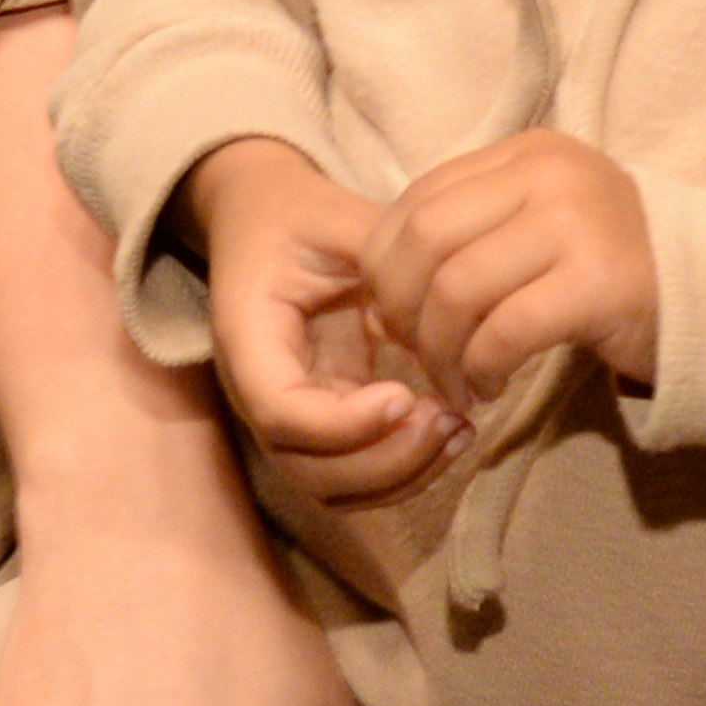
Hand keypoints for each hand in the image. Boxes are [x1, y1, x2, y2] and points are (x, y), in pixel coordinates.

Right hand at [185, 136, 460, 505]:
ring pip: (336, 488)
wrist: (263, 221)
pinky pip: (359, 473)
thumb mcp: (334, 217)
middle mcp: (259, 394)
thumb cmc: (297, 216)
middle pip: (309, 470)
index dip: (345, 423)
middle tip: (446, 418)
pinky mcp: (326, 420)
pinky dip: (406, 469)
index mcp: (247, 339)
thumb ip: (384, 258)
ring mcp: (292, 416)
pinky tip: (453, 430)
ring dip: (402, 475)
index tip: (405, 394)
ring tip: (458, 429)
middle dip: (384, 459)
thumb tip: (442, 315)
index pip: (282, 413)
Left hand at [361, 128, 656, 406]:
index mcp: (526, 153)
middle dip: (400, 305)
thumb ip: (467, 231)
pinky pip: (504, 331)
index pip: (419, 197)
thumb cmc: (607, 269)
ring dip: (439, 350)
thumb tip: (373, 273)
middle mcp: (550, 173)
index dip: (386, 262)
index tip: (392, 313)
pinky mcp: (599, 283)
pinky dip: (481, 368)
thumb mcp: (536, 225)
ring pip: (456, 288)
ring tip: (455, 381)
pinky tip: (489, 387)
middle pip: (425, 237)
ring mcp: (577, 223)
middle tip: (414, 352)